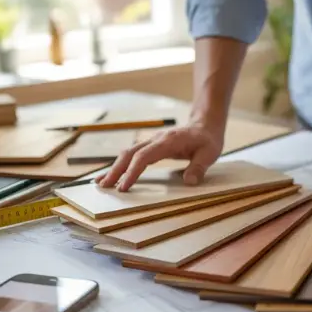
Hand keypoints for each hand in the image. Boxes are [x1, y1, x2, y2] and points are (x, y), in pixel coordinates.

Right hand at [95, 123, 223, 190]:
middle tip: (103, 186)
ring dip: (115, 168)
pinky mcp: (151, 146)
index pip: (144, 157)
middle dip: (115, 170)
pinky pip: (133, 155)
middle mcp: (156, 140)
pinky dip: (121, 165)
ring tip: (101, 183)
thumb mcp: (210, 153)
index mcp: (168, 141)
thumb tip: (189, 182)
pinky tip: (113, 174)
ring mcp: (152, 142)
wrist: (205, 125)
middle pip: (130, 154)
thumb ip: (199, 167)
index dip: (132, 171)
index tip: (124, 186)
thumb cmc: (208, 140)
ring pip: (128, 153)